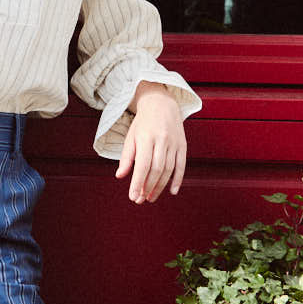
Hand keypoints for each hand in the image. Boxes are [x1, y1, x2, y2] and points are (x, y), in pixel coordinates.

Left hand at [116, 82, 186, 203]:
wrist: (161, 103)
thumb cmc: (143, 123)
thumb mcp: (131, 136)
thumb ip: (126, 157)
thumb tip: (120, 176)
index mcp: (146, 137)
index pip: (143, 165)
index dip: (138, 182)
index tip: (133, 197)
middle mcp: (162, 140)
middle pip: (157, 169)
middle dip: (148, 187)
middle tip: (141, 200)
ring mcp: (174, 142)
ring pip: (169, 169)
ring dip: (160, 186)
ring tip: (151, 197)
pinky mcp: (182, 145)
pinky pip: (181, 165)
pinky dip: (178, 179)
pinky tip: (172, 191)